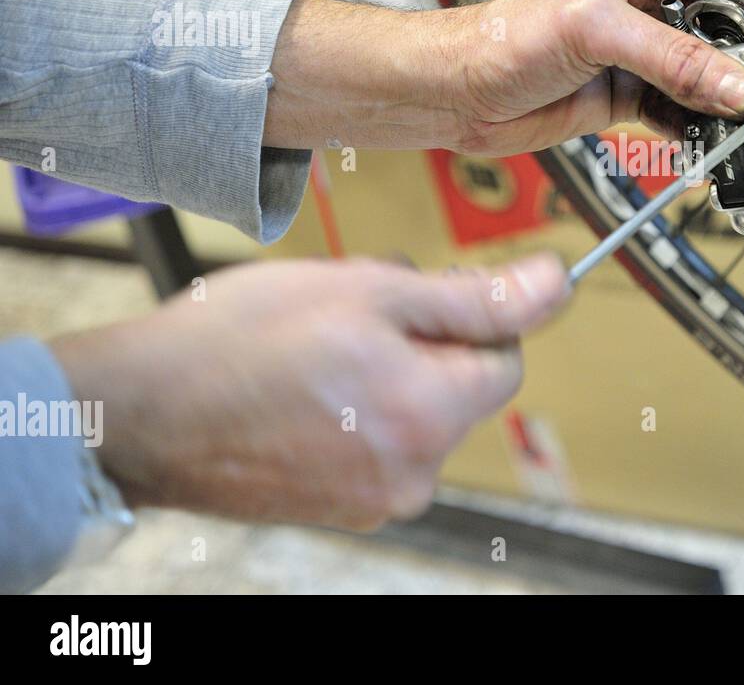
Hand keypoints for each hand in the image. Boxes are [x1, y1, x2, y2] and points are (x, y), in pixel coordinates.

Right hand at [51, 253, 568, 528]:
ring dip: (388, 374)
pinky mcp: (338, 508)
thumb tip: (557, 286)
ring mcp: (374, 499)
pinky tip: (304, 386)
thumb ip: (474, 297)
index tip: (427, 292)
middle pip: (459, 388)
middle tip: (355, 313)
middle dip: (423, 342)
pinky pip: (377, 445)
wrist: (137, 413)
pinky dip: (357, 411)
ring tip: (318, 351)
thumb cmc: (239, 343)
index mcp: (430, 415)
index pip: (506, 359)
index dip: (472, 315)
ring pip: (416, 413)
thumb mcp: (371, 290)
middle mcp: (413, 473)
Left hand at [447, 0, 743, 153]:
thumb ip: (672, 59)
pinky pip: (681, 111)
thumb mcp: (596, 31)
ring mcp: (641, 52)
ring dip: (726, 103)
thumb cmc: (503, 35)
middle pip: (726, 28)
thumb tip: (736, 85)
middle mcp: (647, 1)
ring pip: (706, 76)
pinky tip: (709, 145)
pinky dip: (698, 130)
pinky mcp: (630, 94)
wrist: (457, 93)